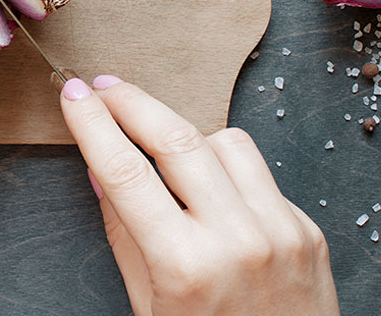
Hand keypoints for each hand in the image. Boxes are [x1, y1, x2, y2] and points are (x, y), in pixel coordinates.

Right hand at [59, 75, 338, 315]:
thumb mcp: (148, 306)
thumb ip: (123, 234)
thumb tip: (99, 169)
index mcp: (186, 267)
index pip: (125, 172)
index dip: (92, 124)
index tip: (73, 94)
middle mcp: (239, 241)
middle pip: (176, 139)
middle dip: (132, 102)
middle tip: (103, 86)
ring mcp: (281, 231)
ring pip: (225, 141)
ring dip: (186, 135)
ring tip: (161, 148)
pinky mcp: (308, 229)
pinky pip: (259, 172)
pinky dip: (227, 169)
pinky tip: (210, 189)